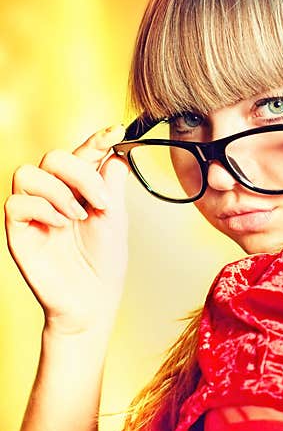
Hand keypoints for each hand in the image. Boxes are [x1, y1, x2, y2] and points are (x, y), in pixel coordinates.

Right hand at [5, 124, 129, 335]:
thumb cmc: (104, 262)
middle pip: (53, 156)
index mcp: (80, 188)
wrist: (93, 300)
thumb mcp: (116, 219)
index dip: (98, 138)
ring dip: (59, 190)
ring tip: (78, 216)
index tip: (118, 130)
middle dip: (80, 172)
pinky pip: (16, 202)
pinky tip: (61, 225)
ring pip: (27, 172)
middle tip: (100, 201)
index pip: (84, 153)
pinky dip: (43, 209)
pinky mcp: (17, 229)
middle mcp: (53, 194)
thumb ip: (111, 185)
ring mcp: (33, 211)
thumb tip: (116, 151)